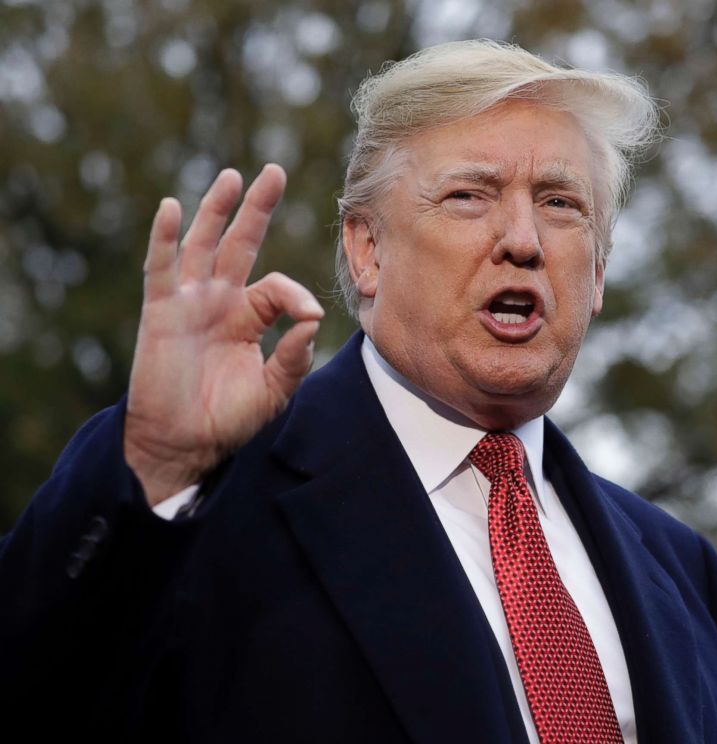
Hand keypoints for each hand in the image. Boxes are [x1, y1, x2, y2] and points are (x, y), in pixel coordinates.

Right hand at [124, 164, 323, 505]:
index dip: (296, 295)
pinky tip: (172, 207)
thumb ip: (294, 357)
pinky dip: (166, 238)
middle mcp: (220, 301)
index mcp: (249, 317)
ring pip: (203, 245)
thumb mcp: (273, 390)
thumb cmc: (229, 418)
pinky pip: (161, 268)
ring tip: (234, 177)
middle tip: (274, 171)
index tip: (309, 316)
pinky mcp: (162, 311)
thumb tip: (313, 319)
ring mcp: (190, 302)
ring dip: (217, 209)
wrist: (184, 442)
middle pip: (240, 243)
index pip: (277, 288)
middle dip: (257, 208)